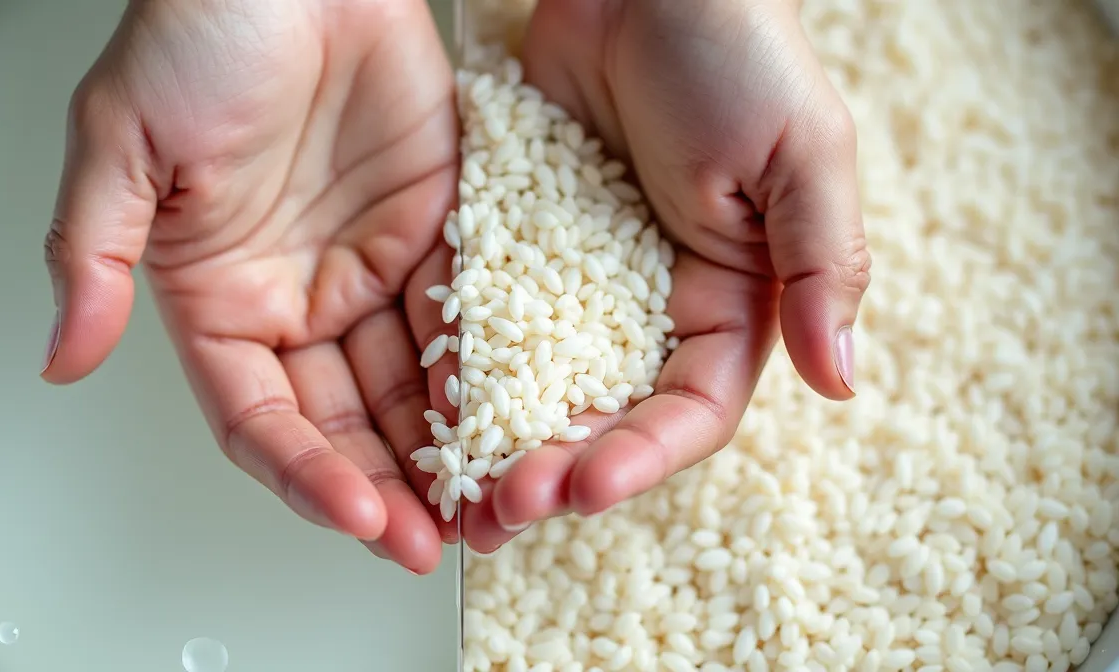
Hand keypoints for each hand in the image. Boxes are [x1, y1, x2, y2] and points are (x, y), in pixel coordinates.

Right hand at [39, 0, 458, 573]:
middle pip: (343, 422)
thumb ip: (90, 254)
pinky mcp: (437, 230)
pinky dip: (490, 369)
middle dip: (388, 488)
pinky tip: (520, 413)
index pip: (261, 417)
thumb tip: (60, 358)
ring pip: (411, 385)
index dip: (306, 473)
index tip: (357, 514)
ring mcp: (370, 269)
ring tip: (489, 502)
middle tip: (435, 540)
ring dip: (446, 450)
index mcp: (219, 298)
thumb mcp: (119, 141)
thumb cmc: (202, 27)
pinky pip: (466, 315)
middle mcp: (296, 297)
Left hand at [436, 0, 870, 551]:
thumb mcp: (804, 152)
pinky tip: (417, 402)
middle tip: (498, 509)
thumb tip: (841, 381)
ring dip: (495, 440)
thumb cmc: (739, 49)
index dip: (643, 457)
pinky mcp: (513, 246)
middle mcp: (649, 307)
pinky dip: (453, 362)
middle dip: (555, 467)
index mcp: (729, 301)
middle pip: (603, 415)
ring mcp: (575, 283)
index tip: (585, 487)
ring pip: (534, 384)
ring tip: (447, 487)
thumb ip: (822, 264)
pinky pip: (479, 316)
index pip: (690, 408)